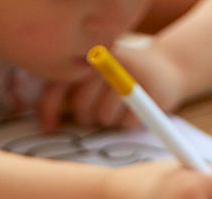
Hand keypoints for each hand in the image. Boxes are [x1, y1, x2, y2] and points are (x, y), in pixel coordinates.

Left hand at [34, 39, 186, 132]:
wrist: (165, 67)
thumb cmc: (118, 80)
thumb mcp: (90, 80)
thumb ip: (65, 94)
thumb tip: (46, 126)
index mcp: (88, 55)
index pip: (59, 84)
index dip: (50, 110)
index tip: (49, 129)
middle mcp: (107, 59)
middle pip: (83, 105)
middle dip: (87, 118)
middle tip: (98, 115)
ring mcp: (130, 72)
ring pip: (105, 116)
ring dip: (111, 122)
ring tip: (120, 109)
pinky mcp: (149, 88)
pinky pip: (128, 122)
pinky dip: (130, 123)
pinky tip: (136, 110)